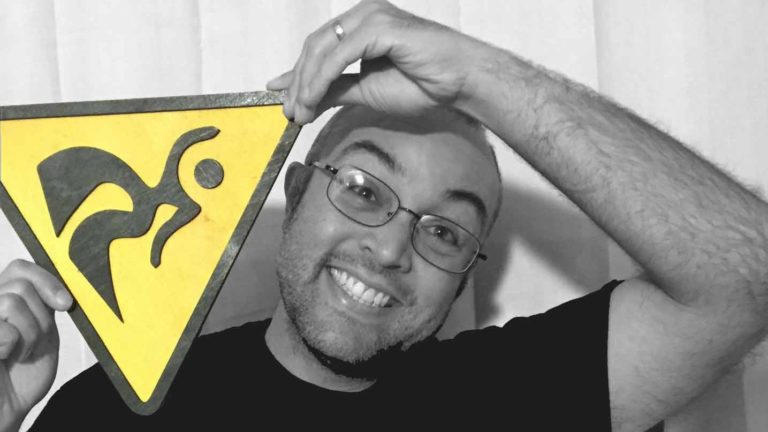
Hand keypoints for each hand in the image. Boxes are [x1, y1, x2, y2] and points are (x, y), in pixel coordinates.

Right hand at [0, 260, 71, 430]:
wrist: (9, 407)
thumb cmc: (23, 372)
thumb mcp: (42, 330)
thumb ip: (44, 303)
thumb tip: (66, 278)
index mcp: (2, 297)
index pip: (20, 267)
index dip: (46, 280)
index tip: (65, 304)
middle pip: (21, 285)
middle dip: (40, 317)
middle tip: (34, 342)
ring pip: (13, 302)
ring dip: (29, 333)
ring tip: (21, 352)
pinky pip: (4, 328)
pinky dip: (14, 345)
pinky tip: (7, 357)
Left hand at [267, 0, 495, 123]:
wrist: (459, 82)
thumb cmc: (425, 83)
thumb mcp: (367, 92)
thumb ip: (336, 91)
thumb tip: (308, 100)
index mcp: (361, 27)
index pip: (319, 48)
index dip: (297, 74)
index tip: (282, 97)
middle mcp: (363, 16)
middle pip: (315, 46)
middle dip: (298, 82)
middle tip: (290, 112)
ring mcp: (371, 17)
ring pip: (323, 49)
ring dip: (306, 83)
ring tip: (300, 111)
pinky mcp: (379, 27)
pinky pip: (340, 55)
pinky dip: (322, 78)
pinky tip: (314, 99)